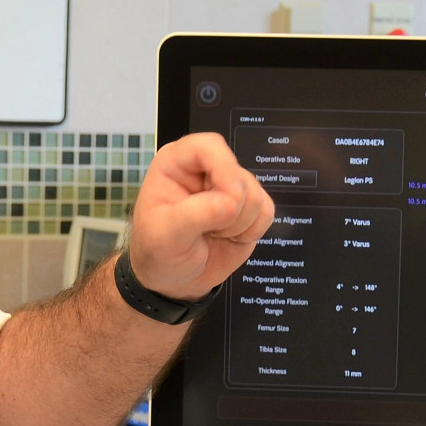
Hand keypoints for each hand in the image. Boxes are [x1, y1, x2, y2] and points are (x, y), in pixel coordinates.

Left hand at [125, 133, 275, 299]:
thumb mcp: (166, 235)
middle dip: (227, 211)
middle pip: (238, 176)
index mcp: (178, 163)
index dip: (224, 168)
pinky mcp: (249, 208)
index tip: (228, 200)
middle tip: (202, 229)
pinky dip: (251, 232)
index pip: (208, 147)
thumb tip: (231, 204)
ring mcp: (230, 188)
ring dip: (237, 225)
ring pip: (255, 196)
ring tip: (211, 233)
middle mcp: (207, 169)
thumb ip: (197, 215)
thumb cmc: (158, 251)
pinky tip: (228, 237)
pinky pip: (266, 212)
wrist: (172, 279)